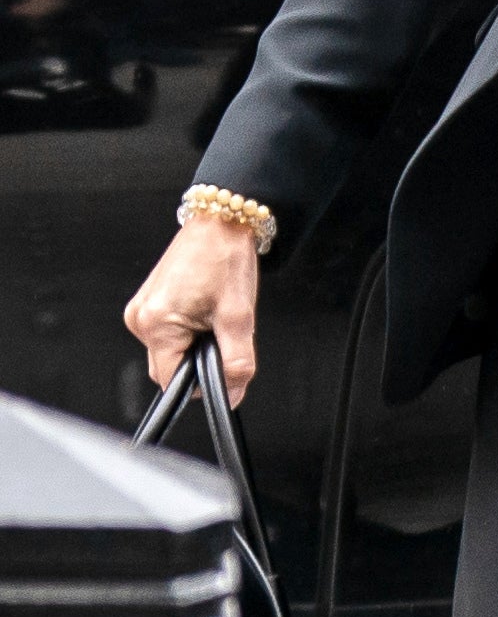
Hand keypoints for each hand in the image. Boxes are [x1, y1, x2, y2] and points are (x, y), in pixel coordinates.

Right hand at [124, 219, 258, 405]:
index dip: (200, 382)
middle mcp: (139, 318)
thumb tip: (231, 394)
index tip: (220, 360)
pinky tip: (202, 309)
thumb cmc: (225, 258)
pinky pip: (167, 334)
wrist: (221, 222)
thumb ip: (236, 363)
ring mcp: (141, 310)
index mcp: (155, 323)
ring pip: (170, 352)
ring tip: (212, 314)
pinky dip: (188, 332)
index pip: (171, 382)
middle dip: (198, 361)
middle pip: (168, 369)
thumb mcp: (239, 317)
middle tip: (220, 330)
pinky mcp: (148, 303)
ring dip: (193, 345)